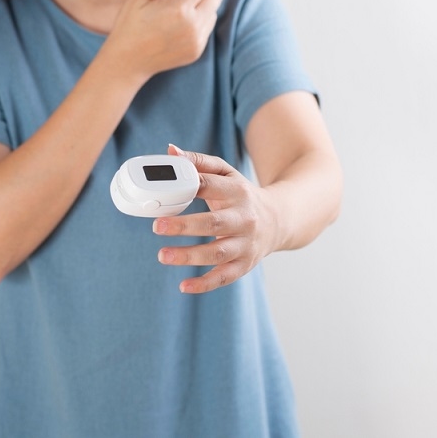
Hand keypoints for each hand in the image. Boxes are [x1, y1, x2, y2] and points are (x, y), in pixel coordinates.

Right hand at [103, 0, 222, 80]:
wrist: (128, 60)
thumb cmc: (130, 24)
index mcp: (179, 9)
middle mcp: (192, 26)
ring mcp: (196, 41)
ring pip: (213, 13)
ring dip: (208, 2)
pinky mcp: (196, 51)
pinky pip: (206, 29)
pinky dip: (202, 18)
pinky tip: (188, 16)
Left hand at [152, 144, 279, 293]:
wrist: (279, 220)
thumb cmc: (243, 196)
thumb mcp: (227, 174)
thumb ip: (199, 163)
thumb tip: (170, 151)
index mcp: (238, 192)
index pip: (212, 186)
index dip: (190, 187)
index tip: (166, 190)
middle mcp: (245, 218)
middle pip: (214, 223)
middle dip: (185, 226)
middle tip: (157, 226)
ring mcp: (246, 243)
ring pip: (218, 252)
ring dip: (189, 256)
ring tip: (163, 255)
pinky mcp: (245, 264)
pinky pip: (225, 276)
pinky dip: (205, 284)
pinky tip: (184, 286)